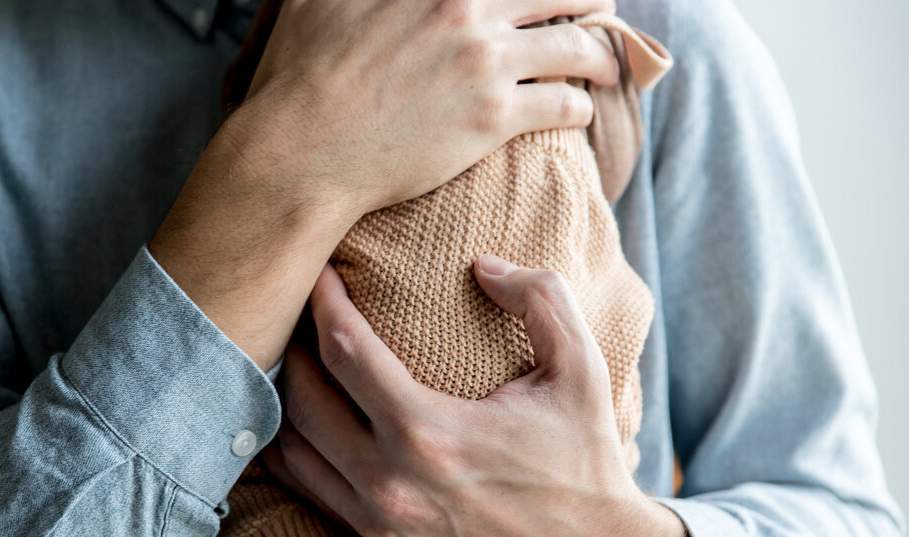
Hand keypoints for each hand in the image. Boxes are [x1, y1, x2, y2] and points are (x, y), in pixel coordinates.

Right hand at [226, 0, 621, 222]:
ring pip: (574, 46)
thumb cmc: (301, 74)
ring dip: (599, 54)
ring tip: (606, 66)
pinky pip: (563, 104)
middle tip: (599, 8)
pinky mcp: (492, 117)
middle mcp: (467, 6)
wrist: (303, 150)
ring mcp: (484, 61)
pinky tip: (578, 112)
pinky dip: (580, 106)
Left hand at [262, 257, 692, 536]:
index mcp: (430, 431)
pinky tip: (304, 419)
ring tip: (296, 359)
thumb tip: (484, 264)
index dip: (323, 302)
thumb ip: (541, 298)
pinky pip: (311, 489)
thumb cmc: (586, 462)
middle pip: (301, 397)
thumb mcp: (582, 370)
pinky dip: (295, 450)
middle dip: (292, 345)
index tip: (322, 271)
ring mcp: (379, 518)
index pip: (345, 350)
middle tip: (301, 311)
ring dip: (285, 397)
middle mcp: (390, 480)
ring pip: (294, 448)